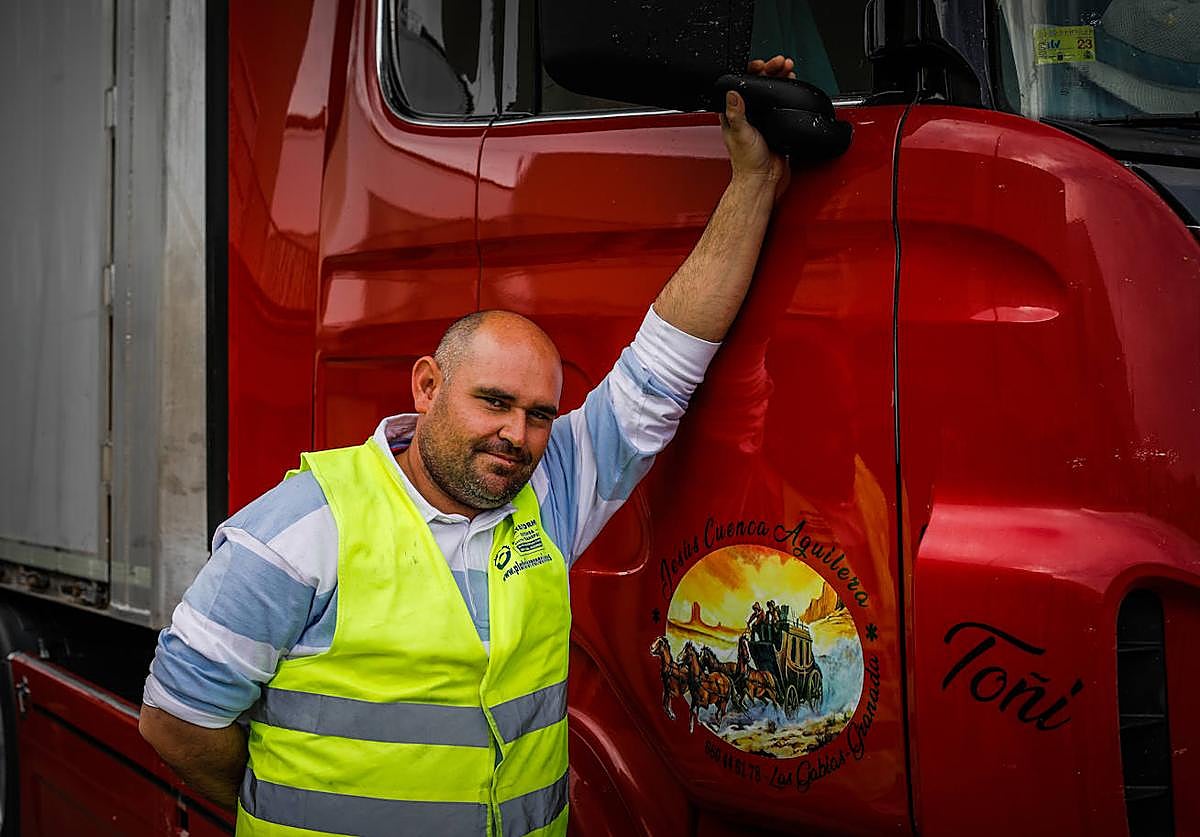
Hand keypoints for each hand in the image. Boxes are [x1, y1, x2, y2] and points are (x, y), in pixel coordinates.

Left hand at [721, 55, 795, 201]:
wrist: (764, 179)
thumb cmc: (747, 162)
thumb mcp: (740, 133)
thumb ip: (736, 113)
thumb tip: (732, 92)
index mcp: (733, 114)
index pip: (738, 84)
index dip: (749, 71)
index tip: (760, 65)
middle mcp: (747, 114)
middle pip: (757, 84)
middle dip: (769, 71)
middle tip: (779, 64)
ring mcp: (761, 118)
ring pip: (770, 92)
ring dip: (779, 78)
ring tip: (788, 69)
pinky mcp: (774, 124)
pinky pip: (781, 103)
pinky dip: (787, 92)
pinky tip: (792, 85)